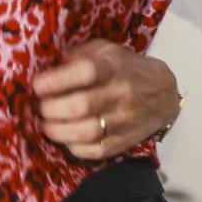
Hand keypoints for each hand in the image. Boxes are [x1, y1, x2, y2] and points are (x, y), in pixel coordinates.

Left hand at [32, 40, 180, 161]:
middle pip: (81, 105)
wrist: (164, 93)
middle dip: (52, 108)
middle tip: (41, 107)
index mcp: (113, 67)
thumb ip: (80, 54)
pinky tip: (67, 138)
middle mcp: (120, 93)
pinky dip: (76, 147)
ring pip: (87, 132)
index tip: (38, 85)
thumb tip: (51, 66)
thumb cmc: (127, 68)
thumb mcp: (107, 50)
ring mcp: (124, 120)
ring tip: (48, 125)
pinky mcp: (125, 141)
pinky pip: (97, 150)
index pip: (85, 72)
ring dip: (59, 131)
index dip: (56, 80)